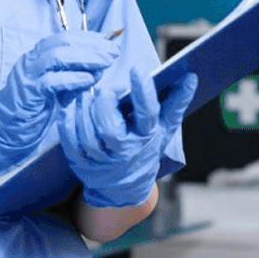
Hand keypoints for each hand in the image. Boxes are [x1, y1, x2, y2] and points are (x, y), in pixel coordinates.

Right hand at [0, 32, 121, 181]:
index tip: (110, 41)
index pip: (66, 36)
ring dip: (86, 58)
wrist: (5, 129)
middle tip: (113, 51)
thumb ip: (74, 73)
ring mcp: (28, 75)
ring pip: (58, 56)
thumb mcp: (58, 85)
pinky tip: (89, 81)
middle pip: (64, 42)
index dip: (90, 37)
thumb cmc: (34, 108)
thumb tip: (101, 63)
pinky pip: (52, 81)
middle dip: (92, 45)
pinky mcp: (29, 93)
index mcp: (38, 55)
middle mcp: (32, 60)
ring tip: (106, 63)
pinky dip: (73, 79)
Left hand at [58, 68, 195, 207]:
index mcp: (146, 138)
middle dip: (105, 103)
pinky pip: (71, 142)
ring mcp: (102, 160)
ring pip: (87, 135)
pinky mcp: (82, 163)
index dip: (142, 92)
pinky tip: (71, 109)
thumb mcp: (164, 129)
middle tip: (104, 89)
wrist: (125, 187)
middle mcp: (124, 151)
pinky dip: (68, 123)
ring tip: (85, 95)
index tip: (136, 70)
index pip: (147, 114)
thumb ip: (175, 103)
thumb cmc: (146, 149)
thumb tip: (190, 77)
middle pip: (110, 127)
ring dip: (83, 111)